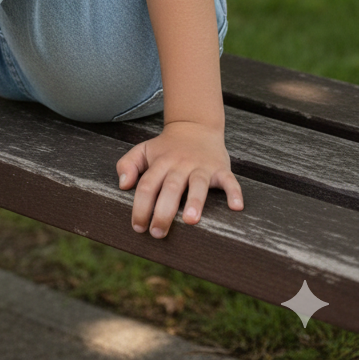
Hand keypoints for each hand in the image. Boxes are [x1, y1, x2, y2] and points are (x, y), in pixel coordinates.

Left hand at [116, 121, 243, 237]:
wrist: (194, 127)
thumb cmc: (166, 147)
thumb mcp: (142, 150)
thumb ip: (127, 164)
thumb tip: (123, 185)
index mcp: (160, 163)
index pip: (147, 185)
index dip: (140, 207)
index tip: (138, 227)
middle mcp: (180, 165)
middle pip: (170, 188)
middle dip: (163, 211)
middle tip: (158, 233)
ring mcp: (201, 167)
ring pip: (198, 184)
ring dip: (195, 202)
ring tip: (190, 221)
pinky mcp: (221, 168)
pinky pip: (229, 180)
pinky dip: (234, 192)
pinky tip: (236, 207)